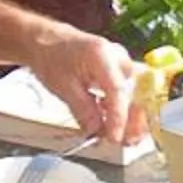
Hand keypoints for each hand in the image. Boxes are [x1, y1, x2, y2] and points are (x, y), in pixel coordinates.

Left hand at [30, 27, 144, 144]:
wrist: (47, 41)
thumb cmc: (52, 57)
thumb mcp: (63, 86)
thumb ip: (83, 110)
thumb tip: (97, 132)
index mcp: (102, 55)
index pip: (118, 90)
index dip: (119, 117)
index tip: (115, 137)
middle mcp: (118, 58)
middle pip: (135, 92)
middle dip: (133, 120)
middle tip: (126, 141)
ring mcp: (120, 64)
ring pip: (134, 95)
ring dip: (130, 118)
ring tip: (121, 137)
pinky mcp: (118, 72)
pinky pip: (126, 94)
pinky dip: (121, 111)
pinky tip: (112, 125)